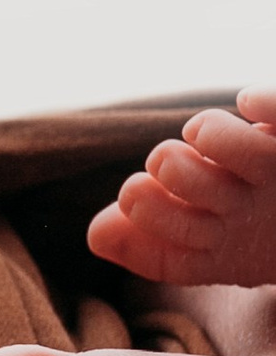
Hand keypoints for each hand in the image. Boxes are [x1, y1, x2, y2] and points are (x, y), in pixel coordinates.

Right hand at [91, 94, 275, 288]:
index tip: (140, 193)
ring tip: (215, 138)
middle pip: (172, 174)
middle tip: (183, 164)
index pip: (160, 245)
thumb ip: (149, 243)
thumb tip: (97, 231)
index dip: (137, 211)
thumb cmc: (269, 228)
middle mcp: (250, 217)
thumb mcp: (213, 248)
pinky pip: (270, 107)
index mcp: (225, 254)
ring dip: (205, 129)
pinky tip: (253, 108)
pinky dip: (258, 102)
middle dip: (165, 162)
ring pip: (211, 135)